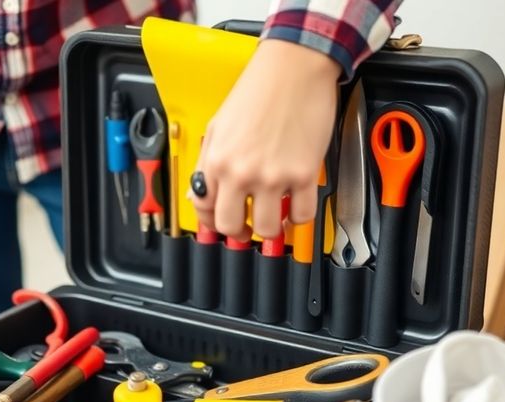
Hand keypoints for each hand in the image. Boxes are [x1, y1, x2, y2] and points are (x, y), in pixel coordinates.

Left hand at [193, 40, 339, 240]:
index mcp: (216, 160)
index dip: (212, 220)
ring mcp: (273, 176)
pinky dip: (300, 217)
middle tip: (248, 225)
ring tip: (276, 214)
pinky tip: (297, 204)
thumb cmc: (259, 89)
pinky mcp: (304, 173)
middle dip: (240, 231)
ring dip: (272, 228)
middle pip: (232, 227)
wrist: (294, 66)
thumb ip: (208, 161)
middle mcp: (241, 172)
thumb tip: (201, 191)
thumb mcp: (219, 125)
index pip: (204, 209)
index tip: (222, 220)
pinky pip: (303, 215)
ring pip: (269, 229)